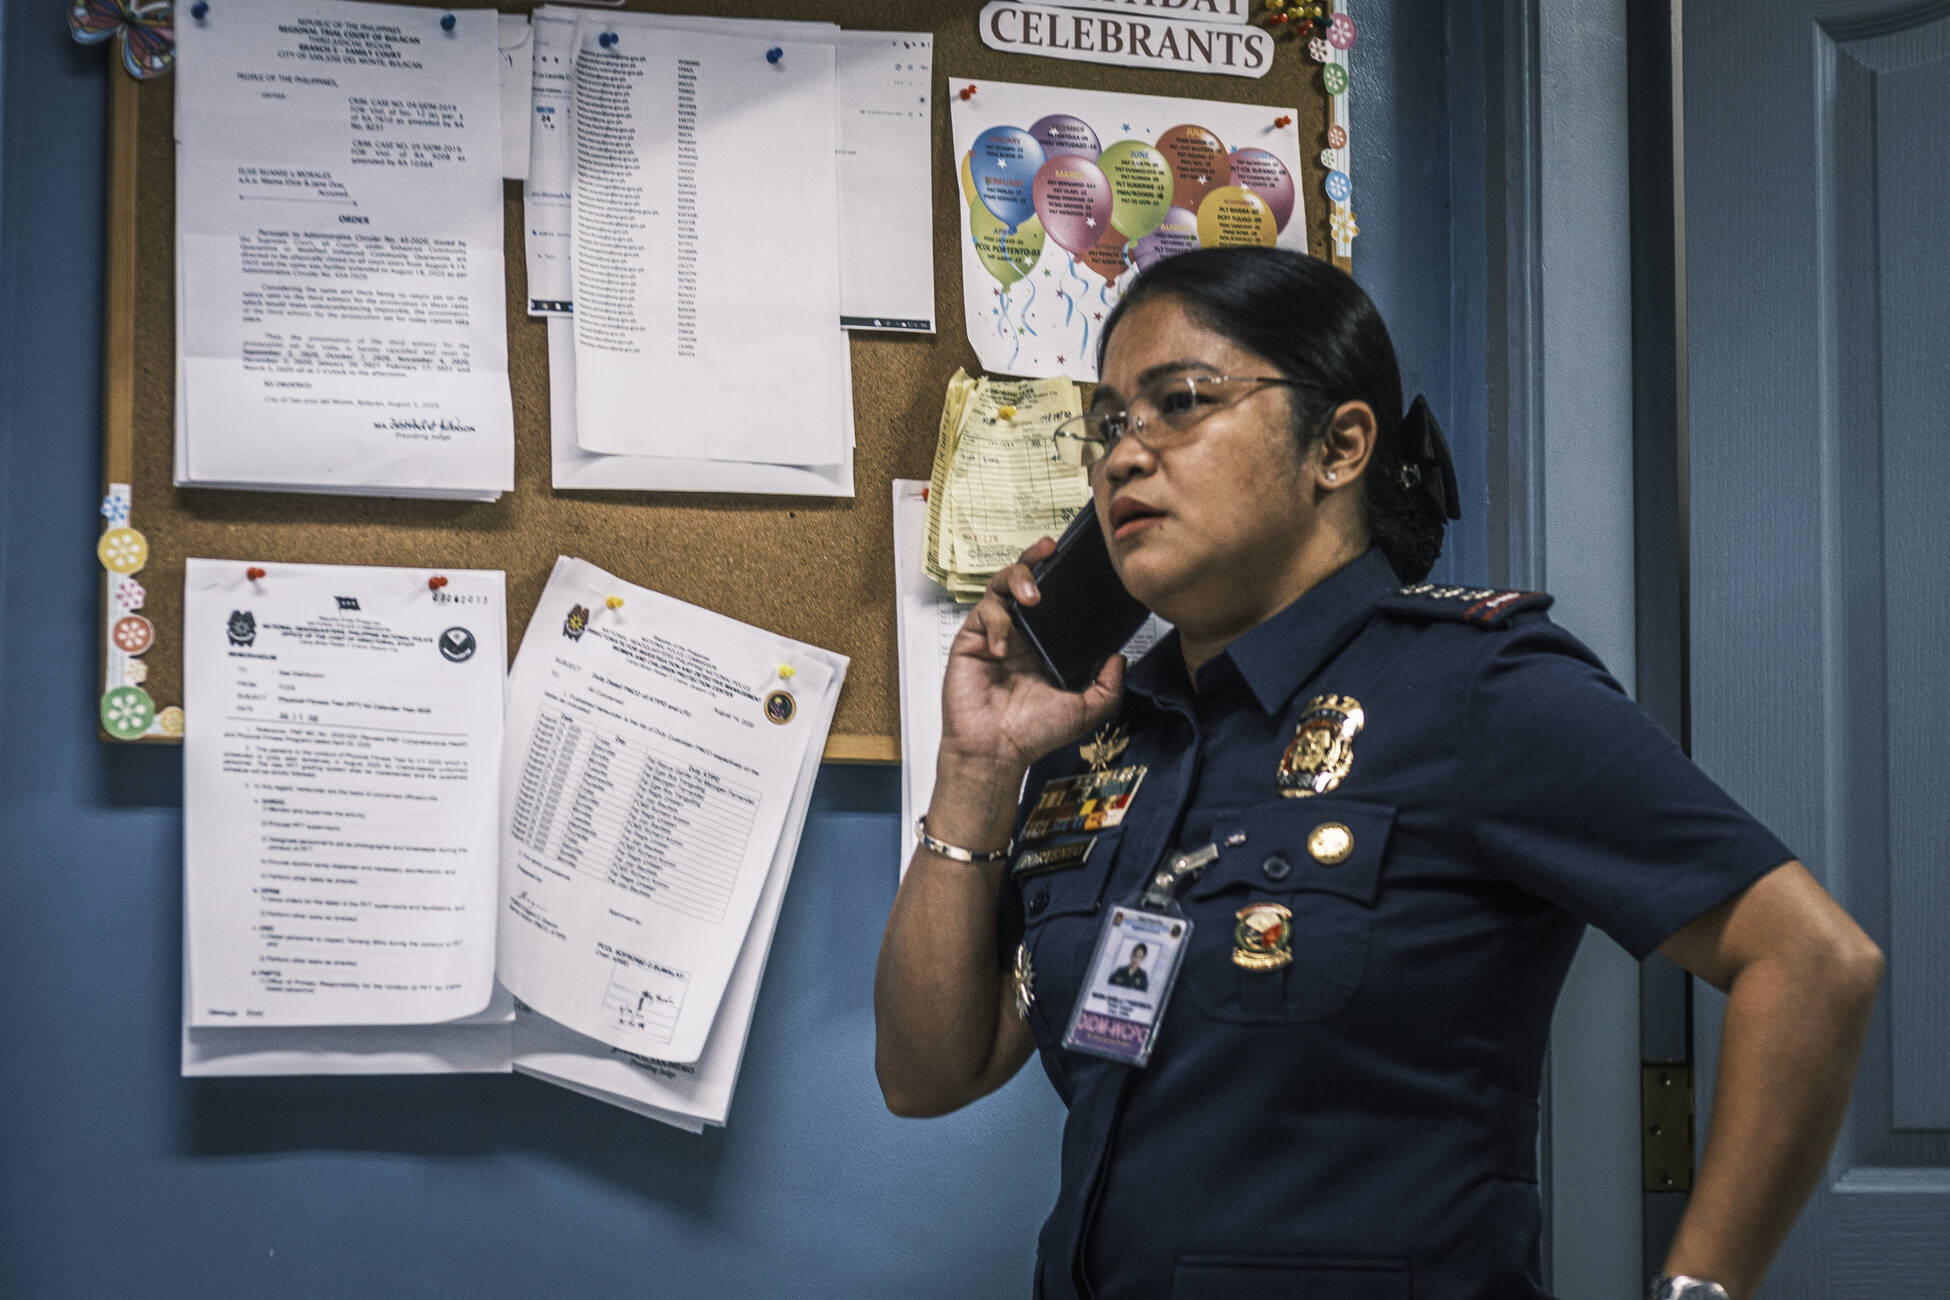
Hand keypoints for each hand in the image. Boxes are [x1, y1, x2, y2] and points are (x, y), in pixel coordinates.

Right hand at [939, 537, 1125, 775]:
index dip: (1058, 575)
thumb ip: (1108, 686)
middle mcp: (1019, 634)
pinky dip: (996, 623)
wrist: (996, 752)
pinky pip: (982, 614)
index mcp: (1043, 644)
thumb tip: (1120, 657)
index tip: (1071, 558)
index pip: (1051, 598)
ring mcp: (993, 634)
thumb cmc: (1033, 734)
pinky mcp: (970, 641)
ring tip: (1030, 595)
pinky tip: (1002, 648)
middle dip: (1033, 560)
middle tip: (1047, 552)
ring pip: (999, 587)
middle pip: (1022, 580)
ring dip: (1015, 580)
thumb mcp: (1084, 710)